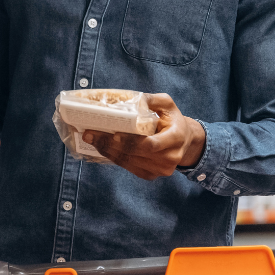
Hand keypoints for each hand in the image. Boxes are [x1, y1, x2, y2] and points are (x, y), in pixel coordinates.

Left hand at [82, 93, 205, 180]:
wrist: (185, 140)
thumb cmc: (173, 119)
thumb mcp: (167, 104)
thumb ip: (152, 99)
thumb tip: (132, 100)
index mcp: (176, 138)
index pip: (150, 144)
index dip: (129, 141)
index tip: (111, 133)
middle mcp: (170, 157)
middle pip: (135, 154)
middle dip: (110, 145)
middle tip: (90, 134)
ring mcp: (161, 170)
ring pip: (129, 163)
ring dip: (108, 152)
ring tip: (91, 140)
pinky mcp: (152, 175)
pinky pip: (129, 168)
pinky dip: (114, 158)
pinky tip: (102, 148)